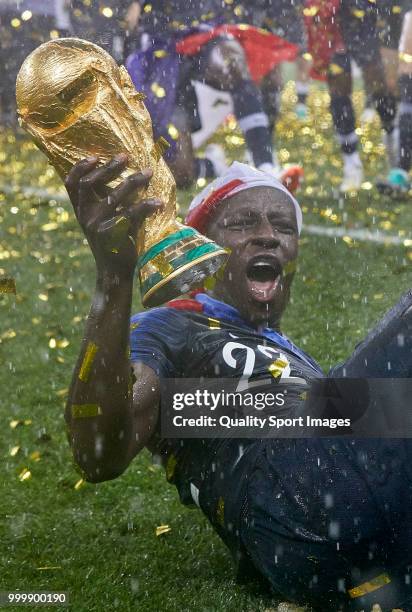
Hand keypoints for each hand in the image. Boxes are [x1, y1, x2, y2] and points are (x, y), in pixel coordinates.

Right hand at [65, 154, 162, 276]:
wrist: (114, 272)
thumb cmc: (114, 243)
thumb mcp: (104, 221)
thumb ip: (108, 202)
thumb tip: (127, 176)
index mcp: (81, 210)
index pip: (71, 184)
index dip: (79, 168)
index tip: (95, 156)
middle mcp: (84, 216)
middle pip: (90, 184)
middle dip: (109, 168)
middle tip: (125, 156)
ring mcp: (95, 225)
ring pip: (114, 196)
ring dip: (133, 181)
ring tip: (148, 173)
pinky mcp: (110, 234)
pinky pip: (131, 213)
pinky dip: (147, 205)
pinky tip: (159, 202)